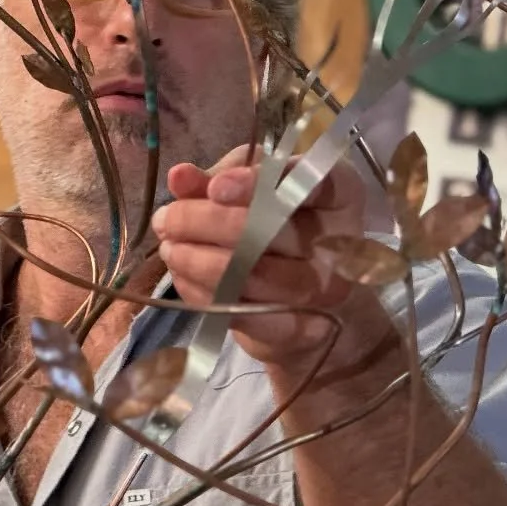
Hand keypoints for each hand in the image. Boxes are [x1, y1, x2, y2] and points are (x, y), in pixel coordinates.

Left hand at [151, 145, 397, 377]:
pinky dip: (202, 292)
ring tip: (170, 248)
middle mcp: (340, 242)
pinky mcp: (297, 329)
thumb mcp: (247, 190)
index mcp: (340, 193)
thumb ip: (214, 179)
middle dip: (205, 221)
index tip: (215, 188)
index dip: (259, 184)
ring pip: (253, 274)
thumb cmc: (273, 228)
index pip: (312, 183)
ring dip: (197, 260)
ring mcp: (322, 291)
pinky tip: (183, 276)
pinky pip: (242, 310)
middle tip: (166, 219)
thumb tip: (179, 177)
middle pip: (271, 229)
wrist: (302, 304)